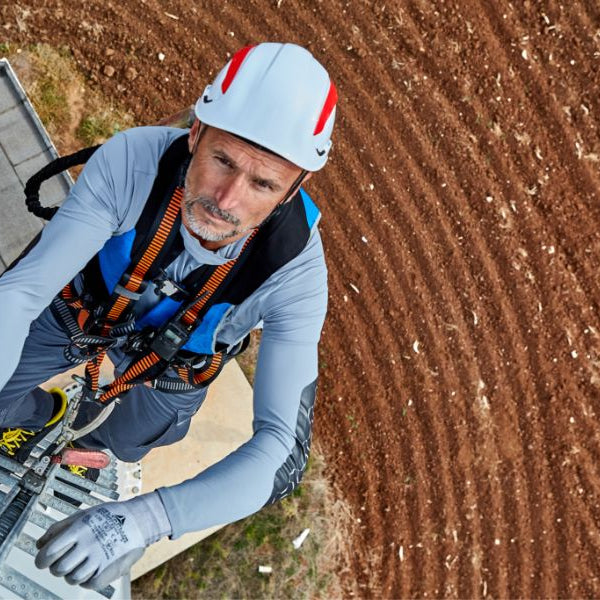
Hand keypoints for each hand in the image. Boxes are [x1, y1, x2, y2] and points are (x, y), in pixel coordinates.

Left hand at [35, 493, 171, 588]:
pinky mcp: (110, 570)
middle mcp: (87, 544)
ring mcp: (99, 558)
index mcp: (79, 529)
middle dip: (59, 567)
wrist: (141, 518)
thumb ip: (60, 528)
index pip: (48, 553)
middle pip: (58, 569)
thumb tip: (40, 544)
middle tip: (68, 560)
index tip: (44, 560)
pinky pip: (88, 584)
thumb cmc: (110, 515)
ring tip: (84, 563)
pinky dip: (88, 579)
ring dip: (74, 573)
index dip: (42, 560)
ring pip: (72, 579)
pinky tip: (93, 568)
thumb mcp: (84, 514)